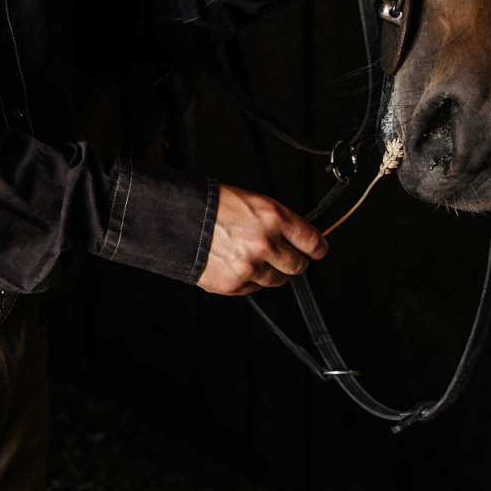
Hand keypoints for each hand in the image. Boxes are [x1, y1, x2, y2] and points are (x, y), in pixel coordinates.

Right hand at [196, 184, 327, 296]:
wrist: (173, 220)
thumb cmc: (209, 205)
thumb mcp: (250, 201)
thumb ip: (276, 221)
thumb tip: (295, 238)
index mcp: (272, 217)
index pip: (312, 242)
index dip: (317, 248)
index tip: (316, 251)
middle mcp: (265, 243)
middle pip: (298, 266)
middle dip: (292, 261)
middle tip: (281, 255)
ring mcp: (249, 266)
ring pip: (276, 280)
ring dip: (269, 271)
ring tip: (248, 256)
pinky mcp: (233, 284)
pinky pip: (253, 288)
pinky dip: (248, 279)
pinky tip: (233, 263)